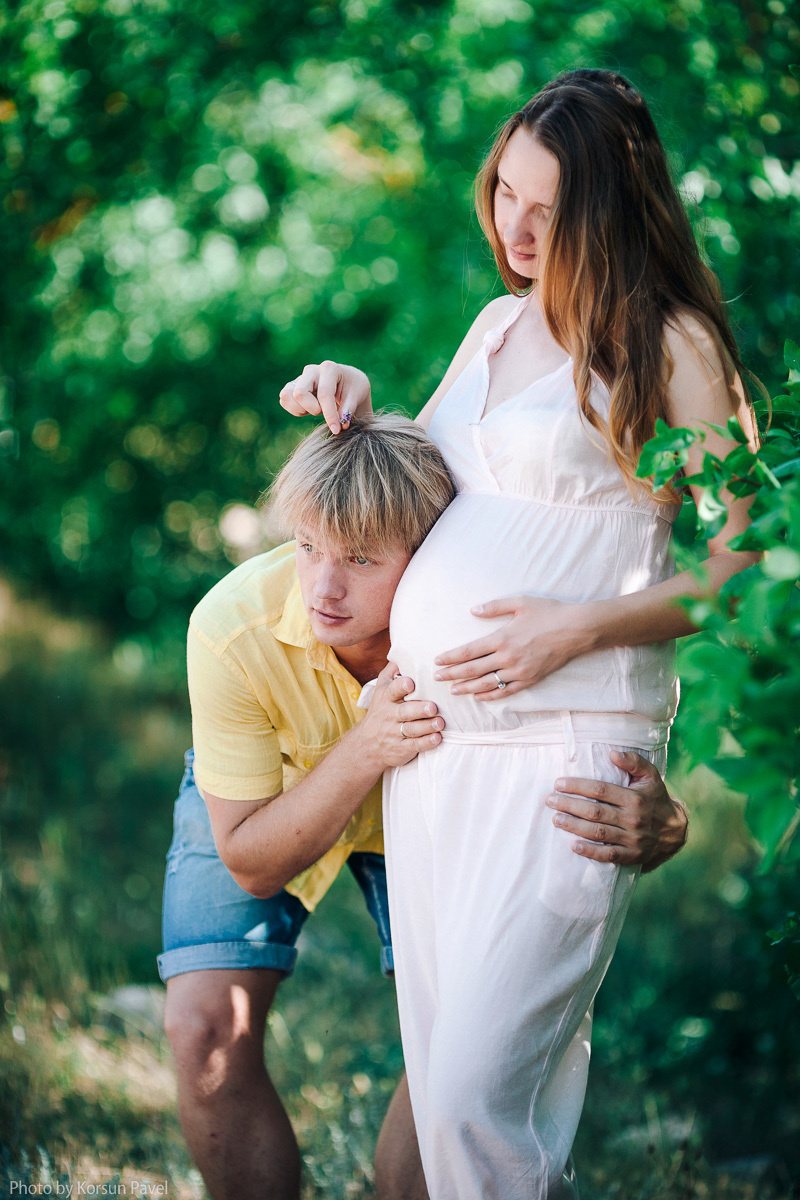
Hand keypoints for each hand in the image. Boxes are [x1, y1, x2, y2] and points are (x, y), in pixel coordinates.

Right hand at [279, 360, 371, 434]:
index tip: (336, 430)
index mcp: (329, 369)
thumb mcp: (357, 397)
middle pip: (299, 393)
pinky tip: (309, 408)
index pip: (324, 394)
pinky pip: (284, 400)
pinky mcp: (292, 386)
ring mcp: (300, 378)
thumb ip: (349, 410)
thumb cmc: (353, 389)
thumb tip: (341, 424)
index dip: (330, 415)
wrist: (347, 383)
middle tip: (324, 411)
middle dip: (312, 409)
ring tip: (316, 409)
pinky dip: (295, 409)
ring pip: (287, 395)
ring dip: (301, 409)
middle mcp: (312, 370)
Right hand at [358, 662, 443, 769]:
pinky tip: (437, 738)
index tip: (411, 683)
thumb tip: (404, 647)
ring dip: (427, 726)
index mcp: (386, 698)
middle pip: (405, 711)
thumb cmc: (380, 712)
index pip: (393, 690)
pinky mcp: (401, 749)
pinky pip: (414, 746)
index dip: (401, 687)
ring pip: (412, 729)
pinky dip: (426, 743)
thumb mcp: (381, 690)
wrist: (366, 746)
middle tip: (433, 707)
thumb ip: (392, 671)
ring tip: (440, 723)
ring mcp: (395, 733)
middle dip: (419, 709)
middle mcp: (389, 715)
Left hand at [433, 595, 594, 699]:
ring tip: (453, 690)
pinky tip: (479, 697)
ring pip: (488, 683)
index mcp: (502, 638)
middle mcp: (508, 657)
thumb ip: (494, 607)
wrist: (577, 629)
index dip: (451, 658)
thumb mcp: (520, 603)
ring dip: (468, 687)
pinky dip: (491, 695)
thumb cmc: (549, 612)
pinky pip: (507, 691)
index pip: (469, 651)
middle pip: (474, 670)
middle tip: (437, 677)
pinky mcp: (531, 679)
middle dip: (453, 674)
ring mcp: (520, 671)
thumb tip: (472, 610)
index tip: (438, 661)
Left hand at [546, 750, 687, 871]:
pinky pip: (608, 855)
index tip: (559, 784)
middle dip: (569, 805)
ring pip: (598, 833)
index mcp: (635, 798)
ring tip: (555, 819)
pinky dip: (590, 852)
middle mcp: (633, 819)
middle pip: (595, 811)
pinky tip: (573, 846)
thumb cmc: (656, 798)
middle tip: (550, 801)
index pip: (600, 790)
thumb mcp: (651, 776)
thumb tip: (613, 753)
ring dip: (574, 826)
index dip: (577, 786)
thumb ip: (634, 762)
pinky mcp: (632, 856)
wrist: (675, 831)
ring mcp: (632, 839)